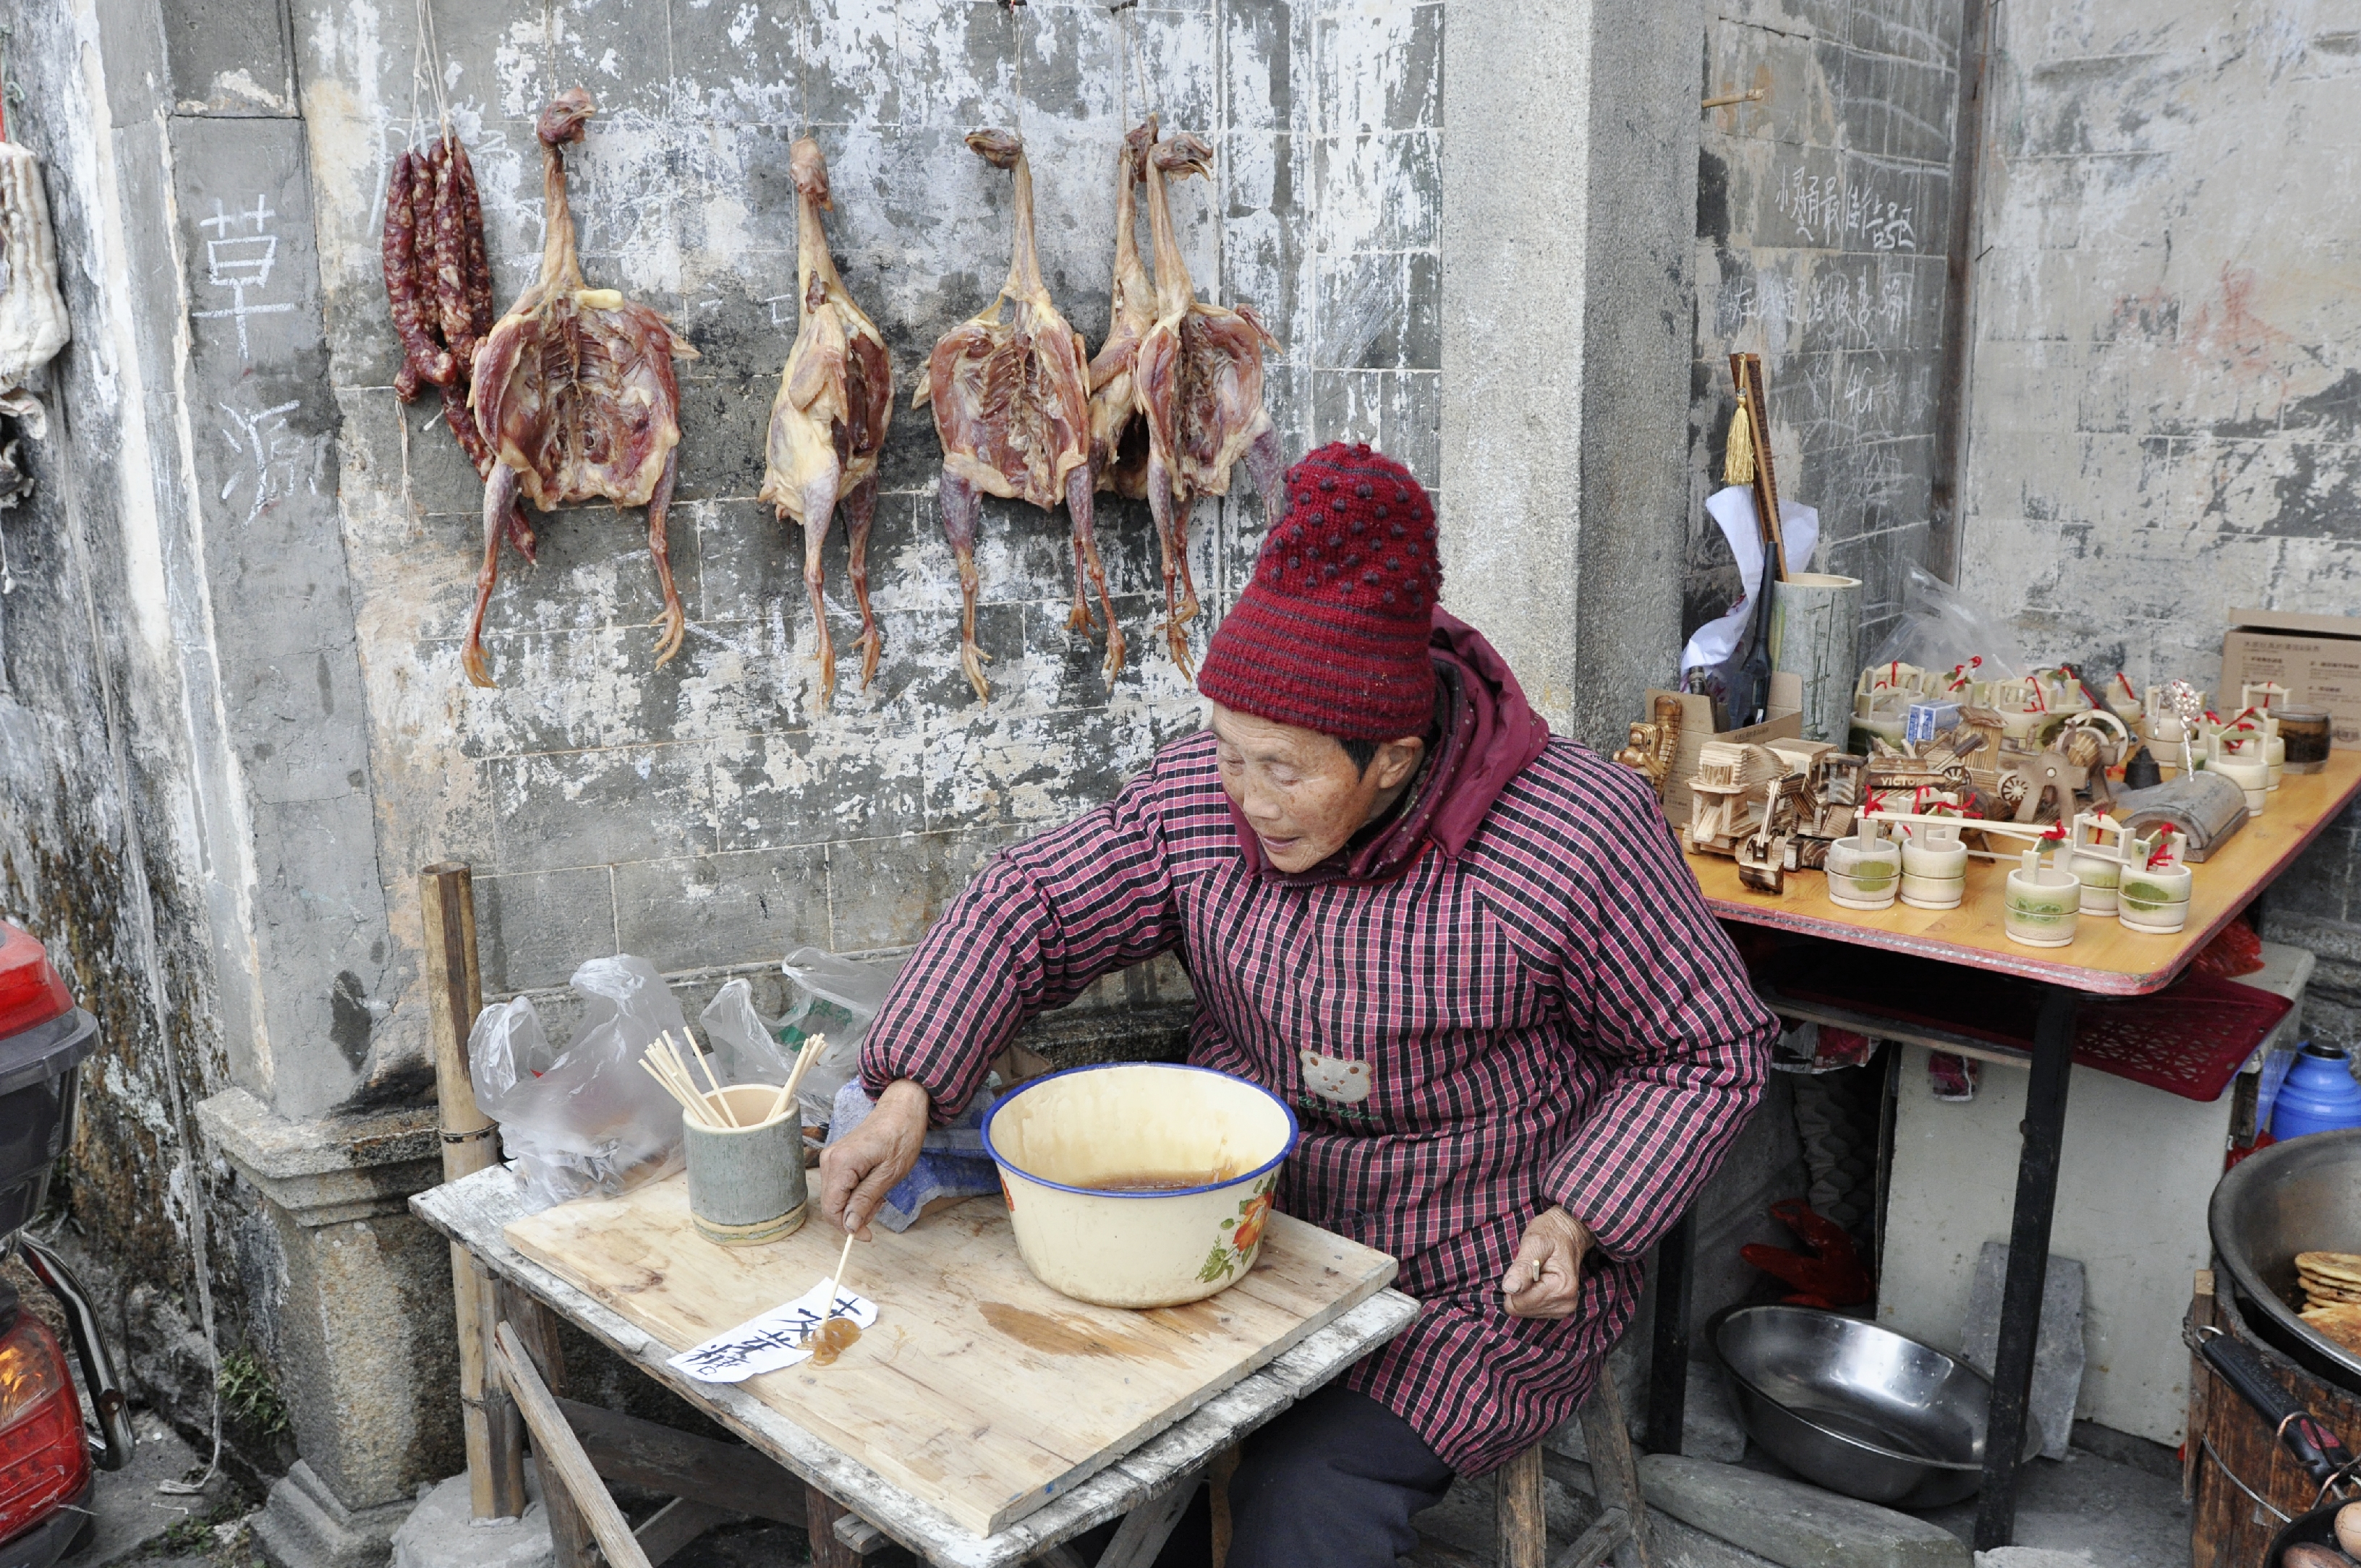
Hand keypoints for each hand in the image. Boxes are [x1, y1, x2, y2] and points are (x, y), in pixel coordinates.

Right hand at [818, 1079, 929, 1238]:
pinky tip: (872, 1185)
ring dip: (856, 1204)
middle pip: (832, 1205)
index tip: (868, 1235)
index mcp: (840, 1163)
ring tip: (879, 1192)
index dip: (847, 1227)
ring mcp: (831, 1158)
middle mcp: (829, 1160)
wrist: (901, 1110)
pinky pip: (840, 1186)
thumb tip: (850, 1225)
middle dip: (854, 1214)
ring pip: (836, 1197)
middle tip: (880, 1205)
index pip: (831, 1209)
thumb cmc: (901, 1136)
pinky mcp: (837, 1158)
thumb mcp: (888, 1174)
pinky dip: (855, 1193)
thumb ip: (865, 1200)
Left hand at [1501, 1206, 1591, 1319]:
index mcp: (1561, 1288)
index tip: (1524, 1267)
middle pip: (1521, 1309)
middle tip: (1529, 1269)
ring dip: (1525, 1291)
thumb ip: (1522, 1267)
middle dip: (1519, 1289)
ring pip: (1525, 1311)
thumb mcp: (1534, 1242)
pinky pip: (1532, 1309)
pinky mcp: (1560, 1309)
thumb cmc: (1551, 1233)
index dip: (1513, 1284)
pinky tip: (1539, 1280)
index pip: (1518, 1304)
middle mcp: (1566, 1303)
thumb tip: (1509, 1288)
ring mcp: (1565, 1308)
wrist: (1569, 1232)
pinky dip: (1530, 1295)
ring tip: (1536, 1272)